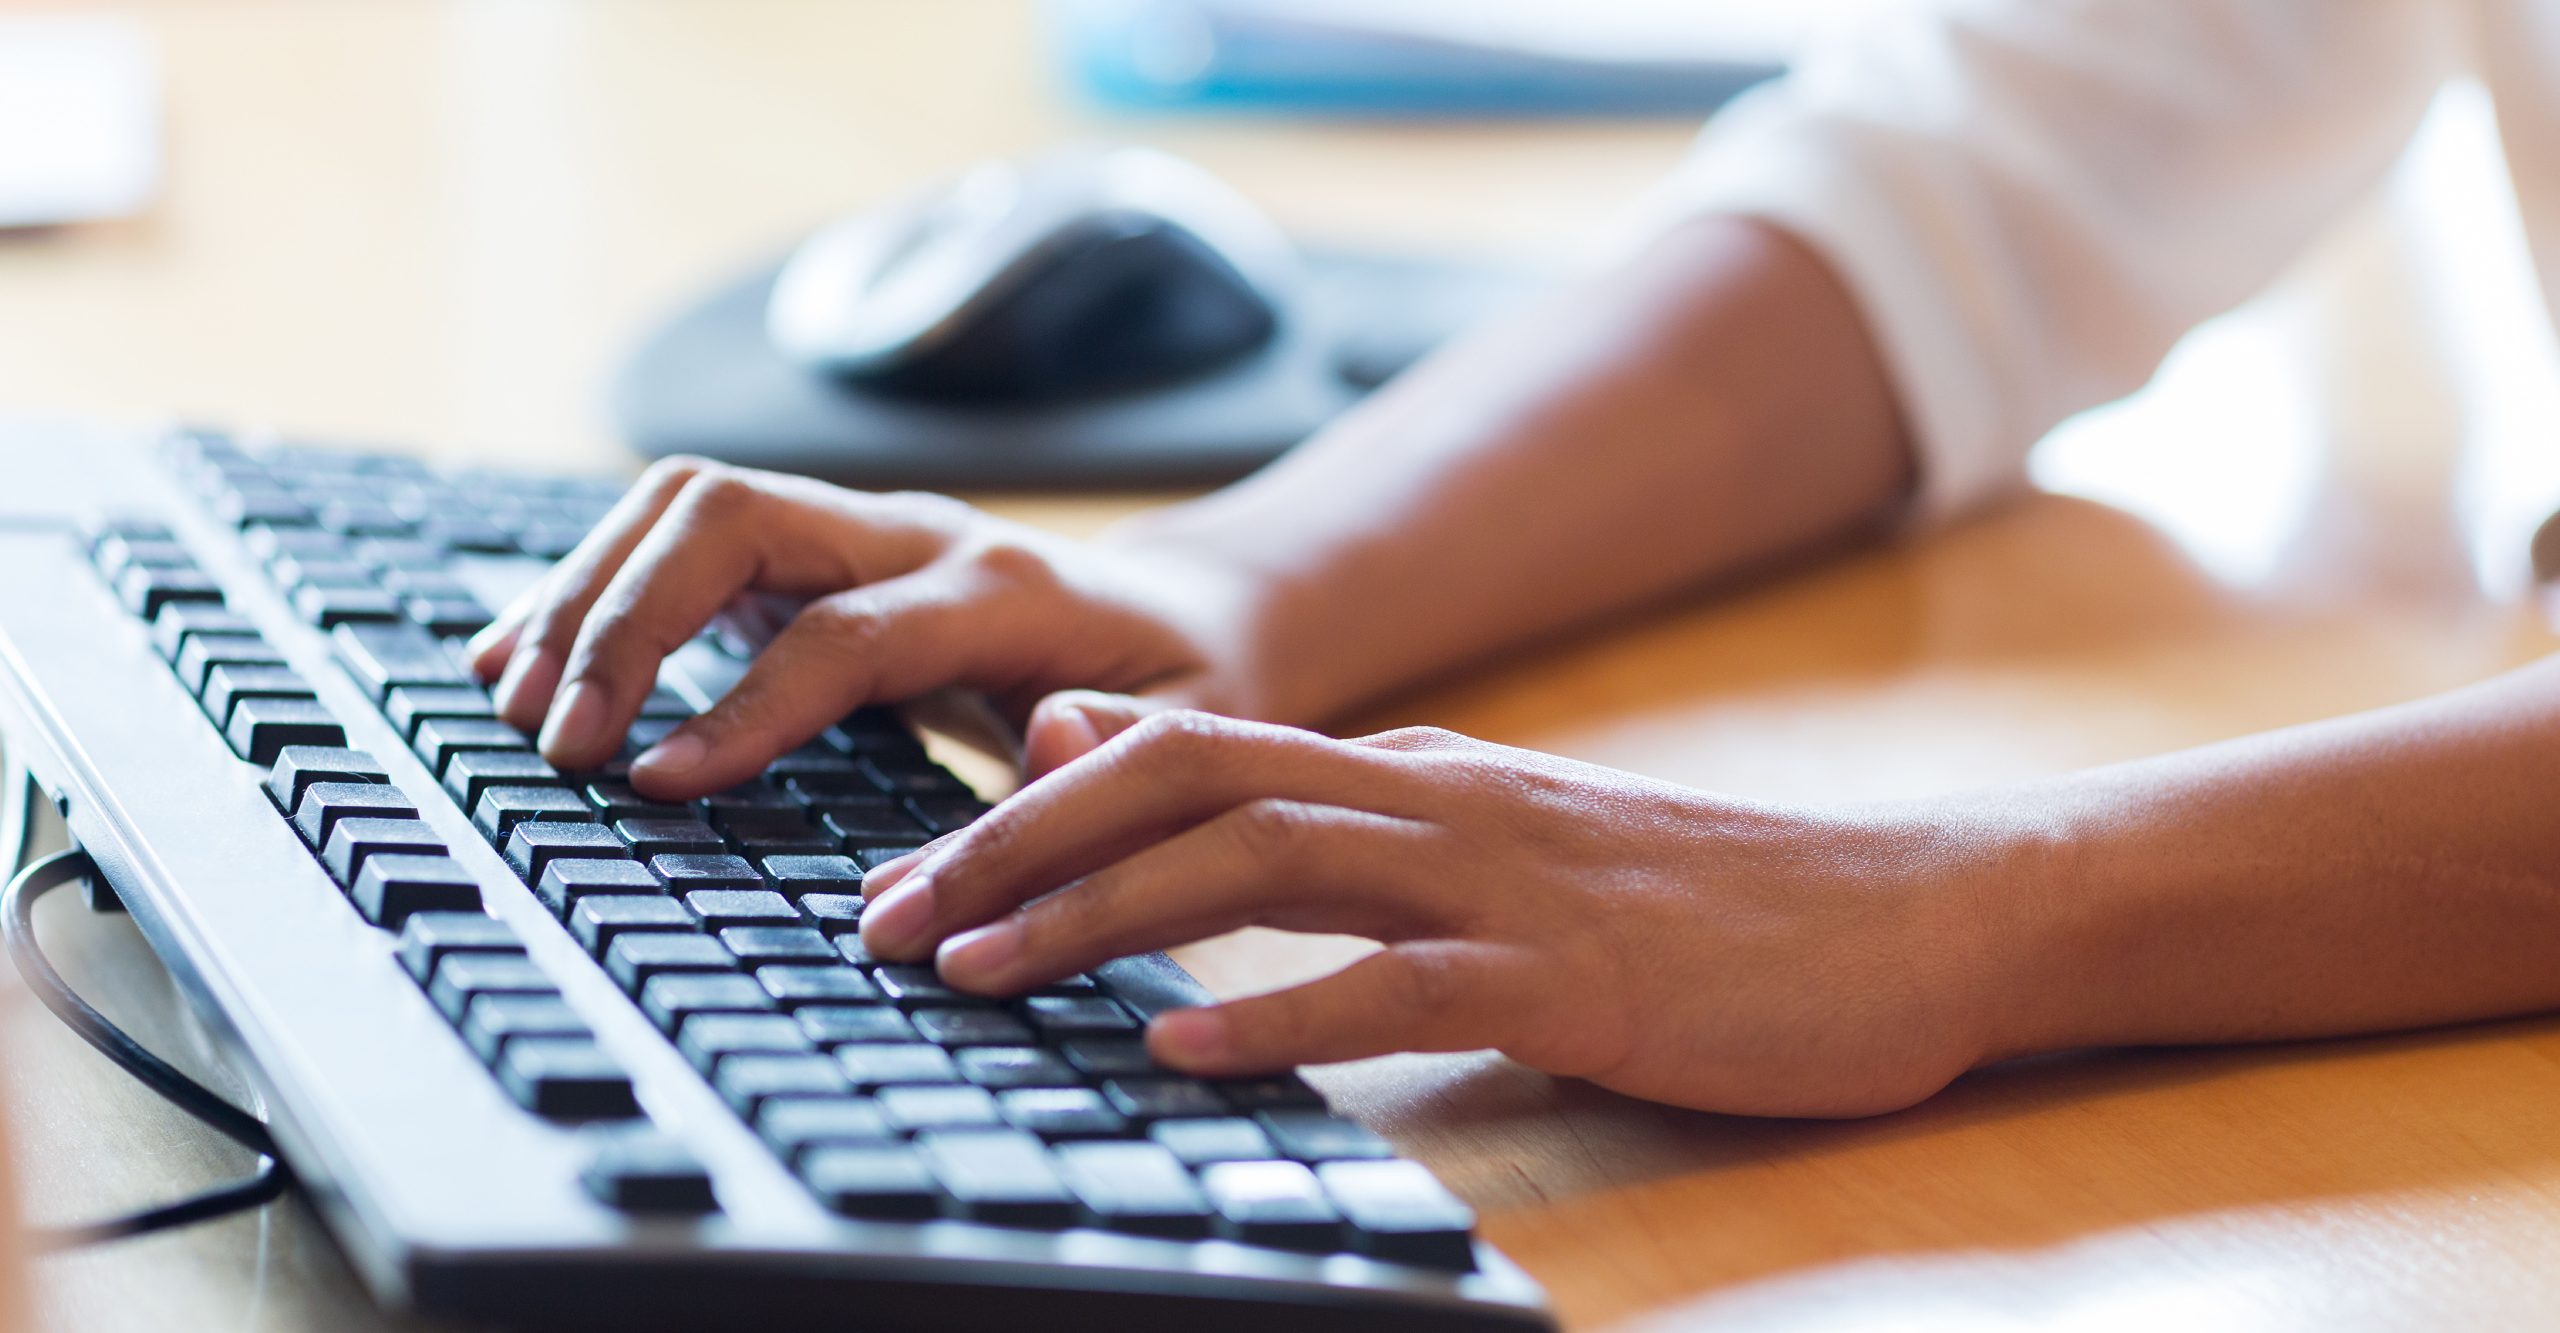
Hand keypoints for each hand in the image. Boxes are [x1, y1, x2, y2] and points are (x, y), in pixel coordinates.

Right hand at [466, 458, 1271, 796]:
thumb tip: (1055, 741)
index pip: (849, 629)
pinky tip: (527, 659)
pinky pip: (681, 537)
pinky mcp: (810, 553)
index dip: (749, 703)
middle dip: (628, 617)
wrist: (1192, 621)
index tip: (657, 782)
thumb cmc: (1191, 695)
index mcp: (1008, 589)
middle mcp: (918, 534)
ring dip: (589, 593)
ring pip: (689, 505)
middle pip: (734, 516)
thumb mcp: (1198, 737)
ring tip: (514, 703)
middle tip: (558, 741)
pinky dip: (595, 588)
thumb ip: (1128, 747)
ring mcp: (856, 530)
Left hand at [858, 712, 2003, 1116]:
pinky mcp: (1570, 974)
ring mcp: (1502, 879)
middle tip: (883, 921)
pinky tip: (1183, 1052)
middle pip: (1184, 789)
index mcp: (1409, 772)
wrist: (1904, 913)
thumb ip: (1338, 818)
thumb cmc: (1692, 903)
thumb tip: (1177, 792)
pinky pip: (1397, 986)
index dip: (1026, 807)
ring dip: (1102, 919)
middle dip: (1015, 849)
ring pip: (1261, 867)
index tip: (908, 875)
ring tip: (978, 972)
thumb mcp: (1491, 840)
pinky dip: (1278, 1014)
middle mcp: (1433, 797)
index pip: (1179, 754)